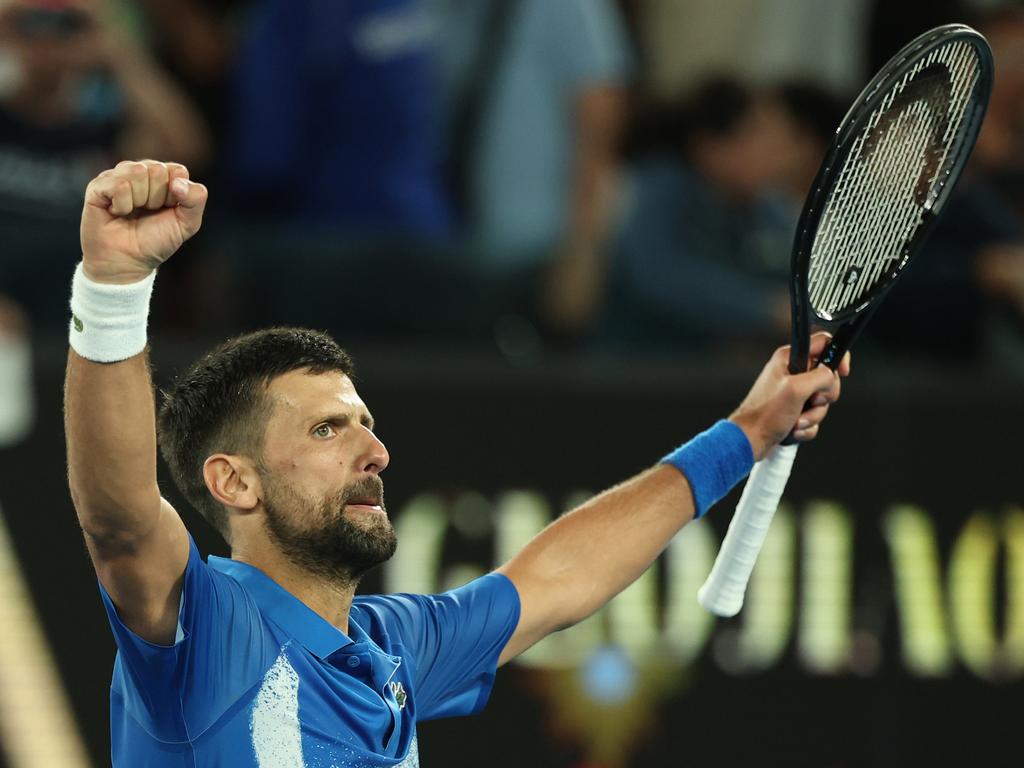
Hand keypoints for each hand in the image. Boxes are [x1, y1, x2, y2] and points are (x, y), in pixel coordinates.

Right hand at [80, 160, 207, 283]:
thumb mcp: (187, 224)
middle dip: (157, 198)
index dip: (176, 195)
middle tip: (147, 213)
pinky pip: (119, 184)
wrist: (127, 262)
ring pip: (137, 172)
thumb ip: (196, 199)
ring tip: (132, 213)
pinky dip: (123, 205)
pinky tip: (117, 213)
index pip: (178, 170)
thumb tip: (178, 182)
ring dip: (139, 200)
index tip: (167, 210)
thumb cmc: (155, 241)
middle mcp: (140, 172)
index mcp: (163, 177)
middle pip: (157, 170)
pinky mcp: (98, 185)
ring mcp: (117, 176)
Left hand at [729, 332, 851, 460]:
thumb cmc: (764, 414)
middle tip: (810, 401)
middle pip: (827, 378)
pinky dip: (807, 426)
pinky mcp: (794, 409)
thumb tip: (831, 375)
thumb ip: (821, 377)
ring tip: (796, 420)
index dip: (837, 356)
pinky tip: (793, 428)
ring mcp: (793, 392)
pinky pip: (813, 416)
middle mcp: (791, 372)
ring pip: (821, 401)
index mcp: (789, 358)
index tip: (842, 372)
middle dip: (822, 397)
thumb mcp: (797, 389)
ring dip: (812, 415)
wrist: (750, 440)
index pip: (823, 344)